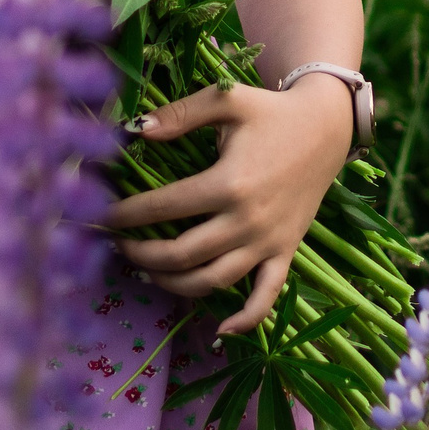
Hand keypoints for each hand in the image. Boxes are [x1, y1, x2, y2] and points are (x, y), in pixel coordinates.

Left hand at [101, 77, 354, 335]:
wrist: (327, 127)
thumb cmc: (272, 112)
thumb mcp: (227, 99)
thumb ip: (181, 113)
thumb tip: (137, 130)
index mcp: (229, 183)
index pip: (164, 207)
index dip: (126, 214)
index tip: (101, 217)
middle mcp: (247, 220)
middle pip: (182, 253)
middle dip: (141, 254)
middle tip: (118, 246)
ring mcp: (268, 242)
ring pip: (213, 280)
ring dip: (174, 284)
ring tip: (147, 272)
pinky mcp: (286, 252)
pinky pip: (266, 296)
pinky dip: (246, 319)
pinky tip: (221, 330)